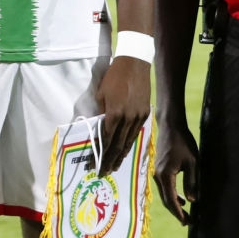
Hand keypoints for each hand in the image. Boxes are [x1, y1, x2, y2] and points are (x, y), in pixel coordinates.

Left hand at [96, 54, 151, 171]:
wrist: (134, 64)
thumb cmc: (113, 77)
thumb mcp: (100, 94)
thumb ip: (99, 113)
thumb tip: (97, 128)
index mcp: (113, 114)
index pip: (105, 140)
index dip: (99, 155)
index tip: (93, 165)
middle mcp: (127, 118)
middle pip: (117, 145)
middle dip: (110, 161)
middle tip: (104, 173)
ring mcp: (138, 117)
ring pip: (128, 141)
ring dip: (120, 156)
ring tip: (115, 167)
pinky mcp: (145, 113)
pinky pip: (135, 133)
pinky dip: (129, 143)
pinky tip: (125, 150)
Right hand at [154, 115, 198, 224]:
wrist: (170, 127)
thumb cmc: (183, 142)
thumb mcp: (192, 162)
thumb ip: (192, 182)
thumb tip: (192, 200)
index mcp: (165, 176)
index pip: (171, 200)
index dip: (179, 213)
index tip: (187, 223)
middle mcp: (157, 176)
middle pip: (166, 201)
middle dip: (176, 213)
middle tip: (188, 222)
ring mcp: (156, 173)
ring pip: (164, 195)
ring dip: (174, 205)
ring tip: (186, 214)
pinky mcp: (158, 170)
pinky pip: (164, 187)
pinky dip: (172, 196)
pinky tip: (181, 199)